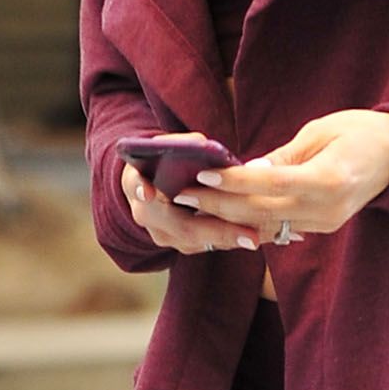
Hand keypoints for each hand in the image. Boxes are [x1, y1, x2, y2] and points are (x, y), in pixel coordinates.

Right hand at [120, 155, 259, 255]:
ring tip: (253, 238)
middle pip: (179, 224)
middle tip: (248, 235)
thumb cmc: (170, 158)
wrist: (158, 183)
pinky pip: (203, 245)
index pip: (134, 183)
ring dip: (226, 239)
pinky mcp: (178, 244)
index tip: (148, 192)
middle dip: (215, 230)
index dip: (140, 187)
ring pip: (193, 240)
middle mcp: (144, 212)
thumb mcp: (174, 146)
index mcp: (136, 180)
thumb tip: (206, 146)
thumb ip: (187, 144)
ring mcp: (160, 233)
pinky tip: (249, 236)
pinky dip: (226, 239)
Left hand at [188, 110, 388, 243]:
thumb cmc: (361, 132)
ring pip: (265, 226)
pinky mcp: (323, 228)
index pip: (269, 183)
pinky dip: (249, 222)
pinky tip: (222, 214)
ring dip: (227, 218)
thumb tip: (245, 169)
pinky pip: (279, 228)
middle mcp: (327, 209)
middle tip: (182, 194)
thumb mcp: (320, 132)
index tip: (201, 173)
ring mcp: (326, 223)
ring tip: (193, 206)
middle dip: (218, 204)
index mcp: (329, 179)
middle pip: (261, 212)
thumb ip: (282, 157)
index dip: (232, 180)